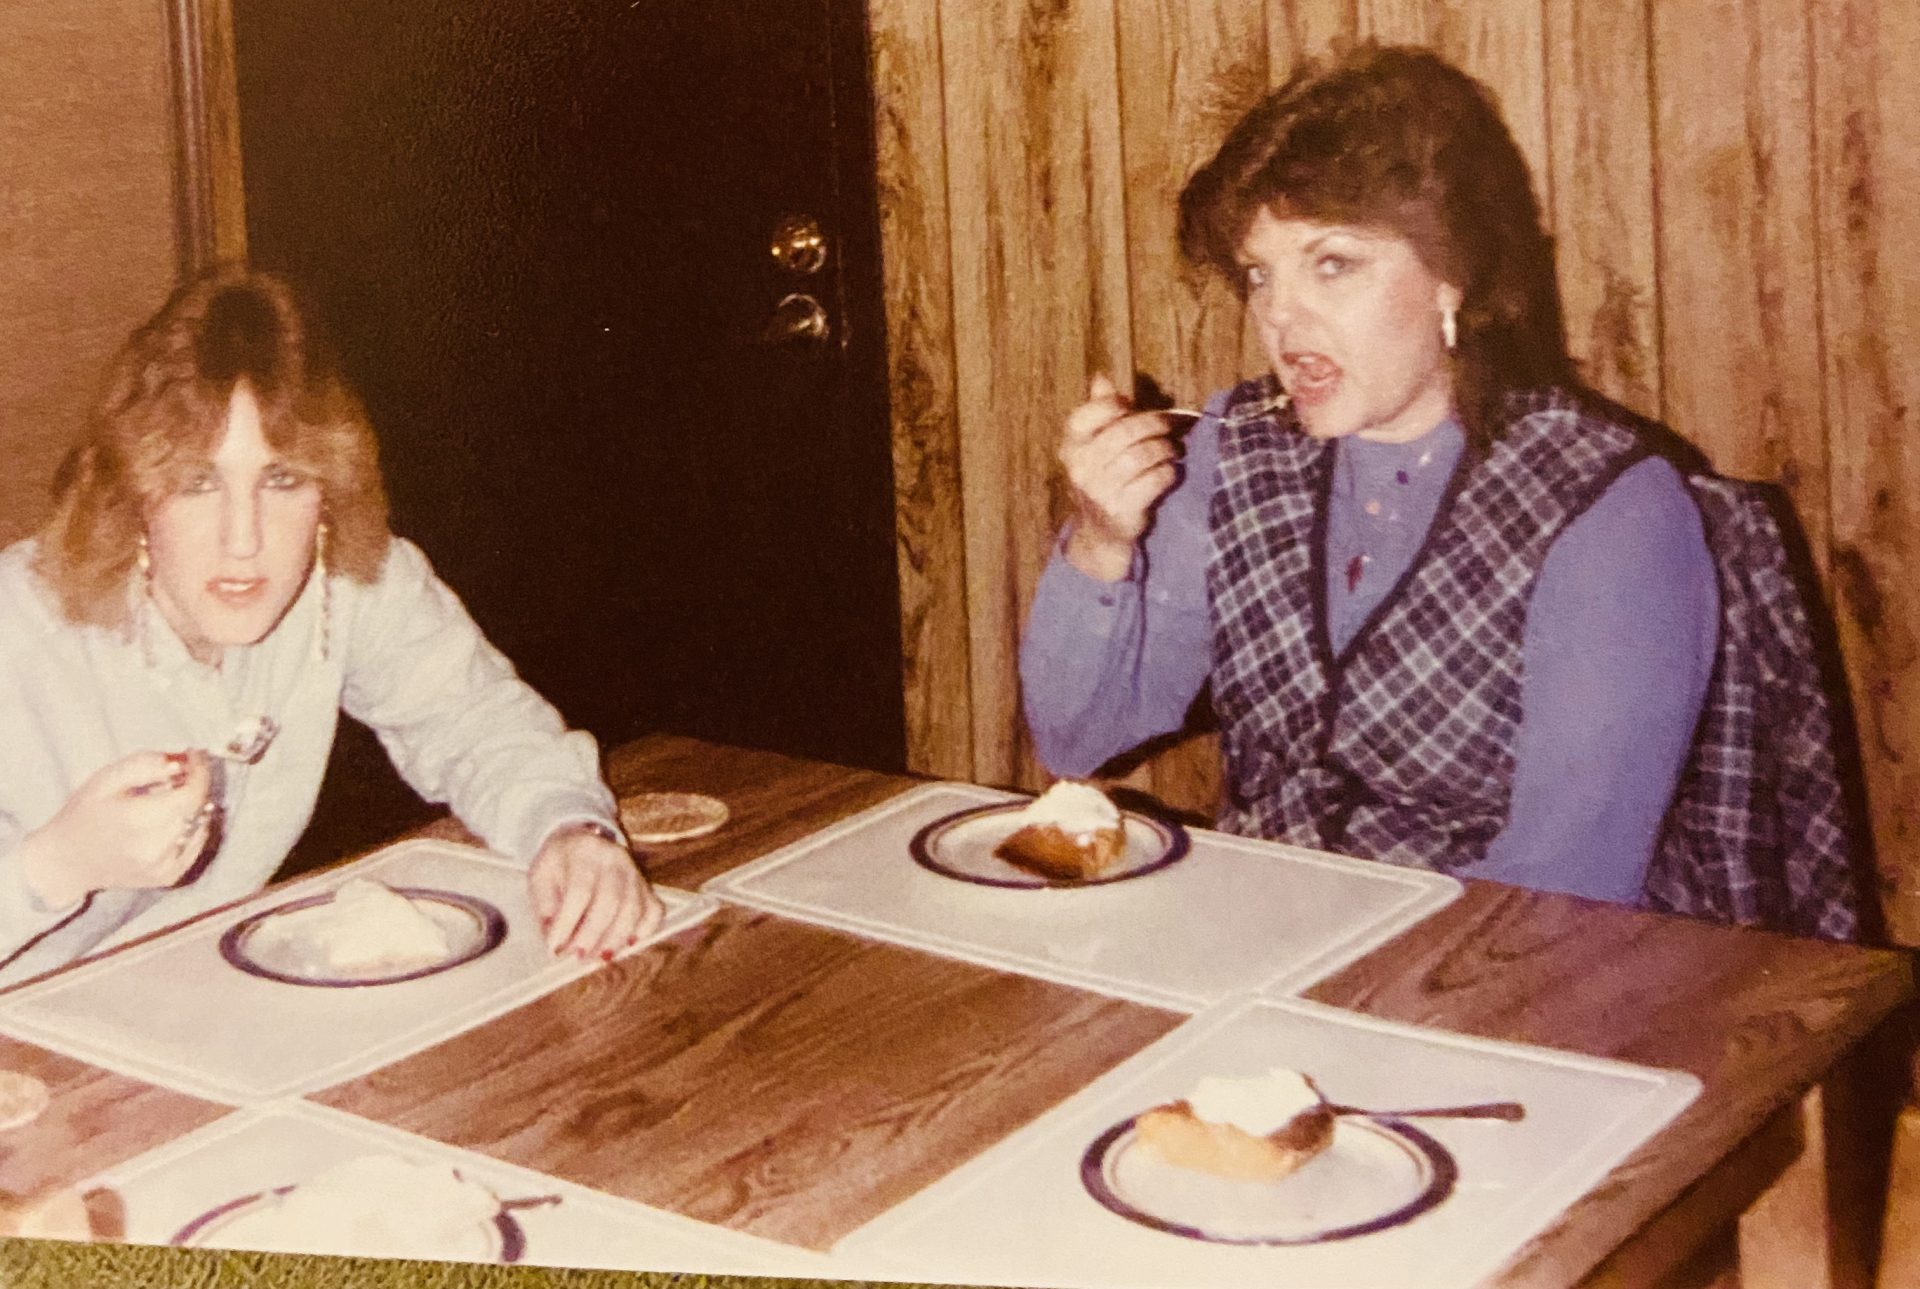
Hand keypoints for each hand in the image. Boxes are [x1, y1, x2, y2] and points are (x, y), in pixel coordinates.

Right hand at [18, 751, 214, 907]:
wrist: (67, 863)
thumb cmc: (83, 816)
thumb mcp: (104, 780)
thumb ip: (143, 765)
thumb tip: (179, 762)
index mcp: (138, 821)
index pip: (191, 794)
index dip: (199, 771)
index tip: (194, 755)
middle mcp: (155, 847)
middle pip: (198, 808)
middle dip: (194, 786)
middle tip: (180, 773)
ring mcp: (164, 866)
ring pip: (201, 825)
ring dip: (195, 806)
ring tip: (168, 798)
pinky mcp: (169, 877)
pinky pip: (197, 845)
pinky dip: (193, 828)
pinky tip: (172, 820)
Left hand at [526, 824, 664, 960]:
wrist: (580, 841)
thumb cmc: (558, 863)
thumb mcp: (540, 876)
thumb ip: (545, 906)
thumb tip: (555, 940)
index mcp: (583, 851)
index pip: (579, 890)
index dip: (568, 922)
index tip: (555, 948)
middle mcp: (614, 858)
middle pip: (611, 899)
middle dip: (593, 934)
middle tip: (578, 956)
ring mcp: (634, 871)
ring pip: (634, 907)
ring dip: (617, 938)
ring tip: (600, 957)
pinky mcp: (646, 885)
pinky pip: (655, 909)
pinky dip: (645, 930)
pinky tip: (628, 944)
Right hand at [1059, 373, 1183, 580]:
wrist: (1102, 533)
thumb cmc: (1104, 480)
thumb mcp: (1096, 446)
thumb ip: (1100, 412)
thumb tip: (1102, 378)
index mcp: (1071, 448)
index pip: (1085, 416)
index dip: (1111, 406)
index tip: (1128, 406)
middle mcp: (1081, 468)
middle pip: (1125, 432)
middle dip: (1154, 423)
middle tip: (1169, 424)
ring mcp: (1099, 491)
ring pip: (1143, 455)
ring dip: (1165, 448)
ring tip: (1172, 450)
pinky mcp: (1122, 510)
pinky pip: (1154, 479)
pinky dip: (1168, 472)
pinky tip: (1169, 472)